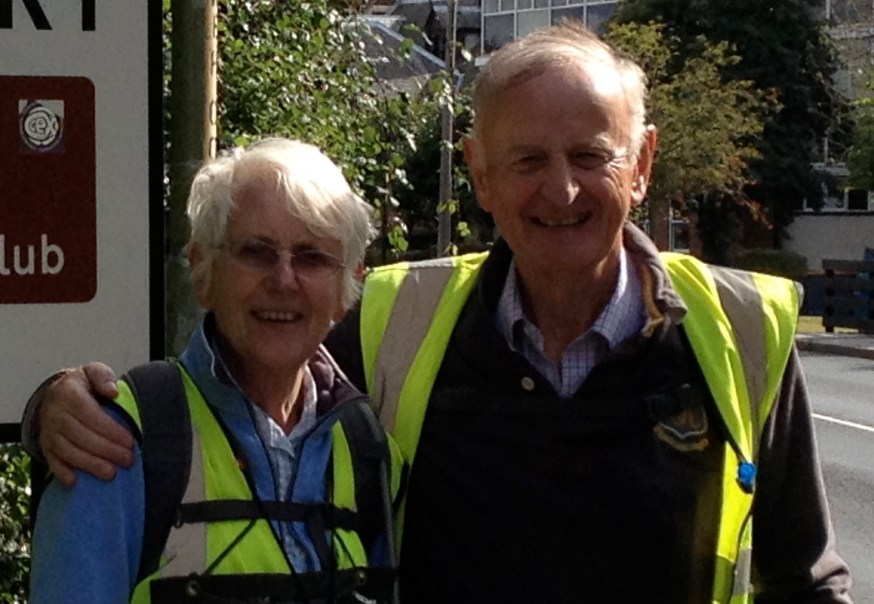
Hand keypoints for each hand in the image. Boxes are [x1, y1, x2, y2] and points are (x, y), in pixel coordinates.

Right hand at [39, 363, 134, 485]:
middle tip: (127, 459)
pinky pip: (52, 461)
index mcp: (68, 393)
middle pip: (80, 435)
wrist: (57, 393)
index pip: (89, 413)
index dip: (109, 429)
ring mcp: (48, 431)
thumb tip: (113, 392)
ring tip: (111, 473)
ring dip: (90, 464)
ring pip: (67, 451)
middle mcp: (54, 413)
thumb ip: (104, 377)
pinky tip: (76, 482)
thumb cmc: (82, 385)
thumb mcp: (94, 372)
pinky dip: (62, 472)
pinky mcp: (46, 446)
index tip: (129, 441)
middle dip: (106, 450)